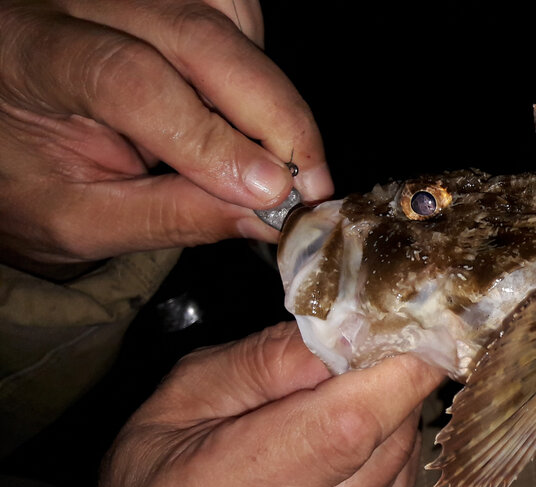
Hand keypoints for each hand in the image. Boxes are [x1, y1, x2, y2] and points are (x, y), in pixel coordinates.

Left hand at [0, 0, 333, 277]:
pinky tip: (249, 119)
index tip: (268, 193)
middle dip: (273, 113)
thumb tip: (263, 216)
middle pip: (196, 34)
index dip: (208, 136)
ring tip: (276, 157)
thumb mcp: (79, 220)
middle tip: (310, 184)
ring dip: (272, 91)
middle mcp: (74, 3)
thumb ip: (167, 217)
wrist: (12, 135)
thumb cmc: (32, 180)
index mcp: (29, 56)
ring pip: (228, 15)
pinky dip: (261, 68)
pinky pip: (237, 10)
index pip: (129, 78)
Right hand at [36, 323, 441, 486]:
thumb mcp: (183, 393)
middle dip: (390, 388)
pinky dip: (383, 458)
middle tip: (371, 353)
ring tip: (337, 406)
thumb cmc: (159, 470)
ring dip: (387, 422)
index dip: (392, 378)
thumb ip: (267, 361)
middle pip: (380, 447)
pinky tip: (342, 453)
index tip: (414, 333)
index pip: (340, 433)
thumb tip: (355, 332)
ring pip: (396, 467)